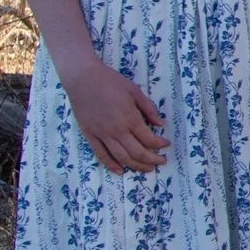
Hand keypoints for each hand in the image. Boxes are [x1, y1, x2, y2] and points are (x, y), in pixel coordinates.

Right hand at [63, 56, 168, 173]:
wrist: (83, 78)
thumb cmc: (110, 82)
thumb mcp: (134, 91)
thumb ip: (148, 108)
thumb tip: (160, 124)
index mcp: (130, 118)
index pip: (149, 139)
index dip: (159, 145)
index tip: (166, 145)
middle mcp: (117, 130)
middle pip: (137, 152)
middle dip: (152, 160)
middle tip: (161, 162)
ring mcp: (102, 134)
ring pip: (121, 157)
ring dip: (135, 165)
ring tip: (146, 169)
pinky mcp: (90, 135)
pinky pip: (100, 154)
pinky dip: (110, 165)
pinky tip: (119, 170)